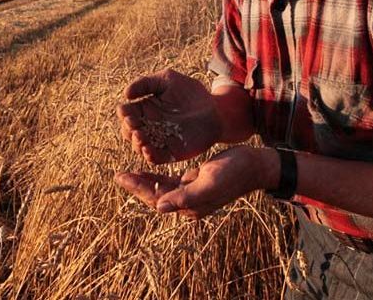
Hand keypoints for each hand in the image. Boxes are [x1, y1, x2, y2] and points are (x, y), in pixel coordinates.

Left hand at [115, 146, 270, 219]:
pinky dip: (159, 176)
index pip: (156, 199)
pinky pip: (172, 182)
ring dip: (145, 181)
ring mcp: (192, 193)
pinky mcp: (195, 182)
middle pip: (156, 195)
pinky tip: (148, 169)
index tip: (121, 177)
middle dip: (136, 185)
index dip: (137, 189)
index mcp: (190, 207)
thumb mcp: (209, 182)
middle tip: (118, 175)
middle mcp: (189, 203)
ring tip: (127, 173)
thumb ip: (185, 196)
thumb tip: (159, 207)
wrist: (255, 166)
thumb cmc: (234, 172)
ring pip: (162, 189)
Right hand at [116, 69, 220, 163]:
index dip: (124, 113)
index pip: (126, 113)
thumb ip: (146, 83)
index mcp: (144, 108)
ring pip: (139, 146)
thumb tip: (126, 94)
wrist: (216, 110)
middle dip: (128, 129)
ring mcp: (158, 140)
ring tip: (141, 137)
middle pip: (128, 131)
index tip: (127, 112)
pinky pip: (155, 158)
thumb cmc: (191, 91)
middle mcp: (148, 126)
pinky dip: (149, 156)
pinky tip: (148, 150)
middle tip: (134, 125)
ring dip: (136, 143)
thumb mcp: (168, 79)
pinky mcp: (170, 152)